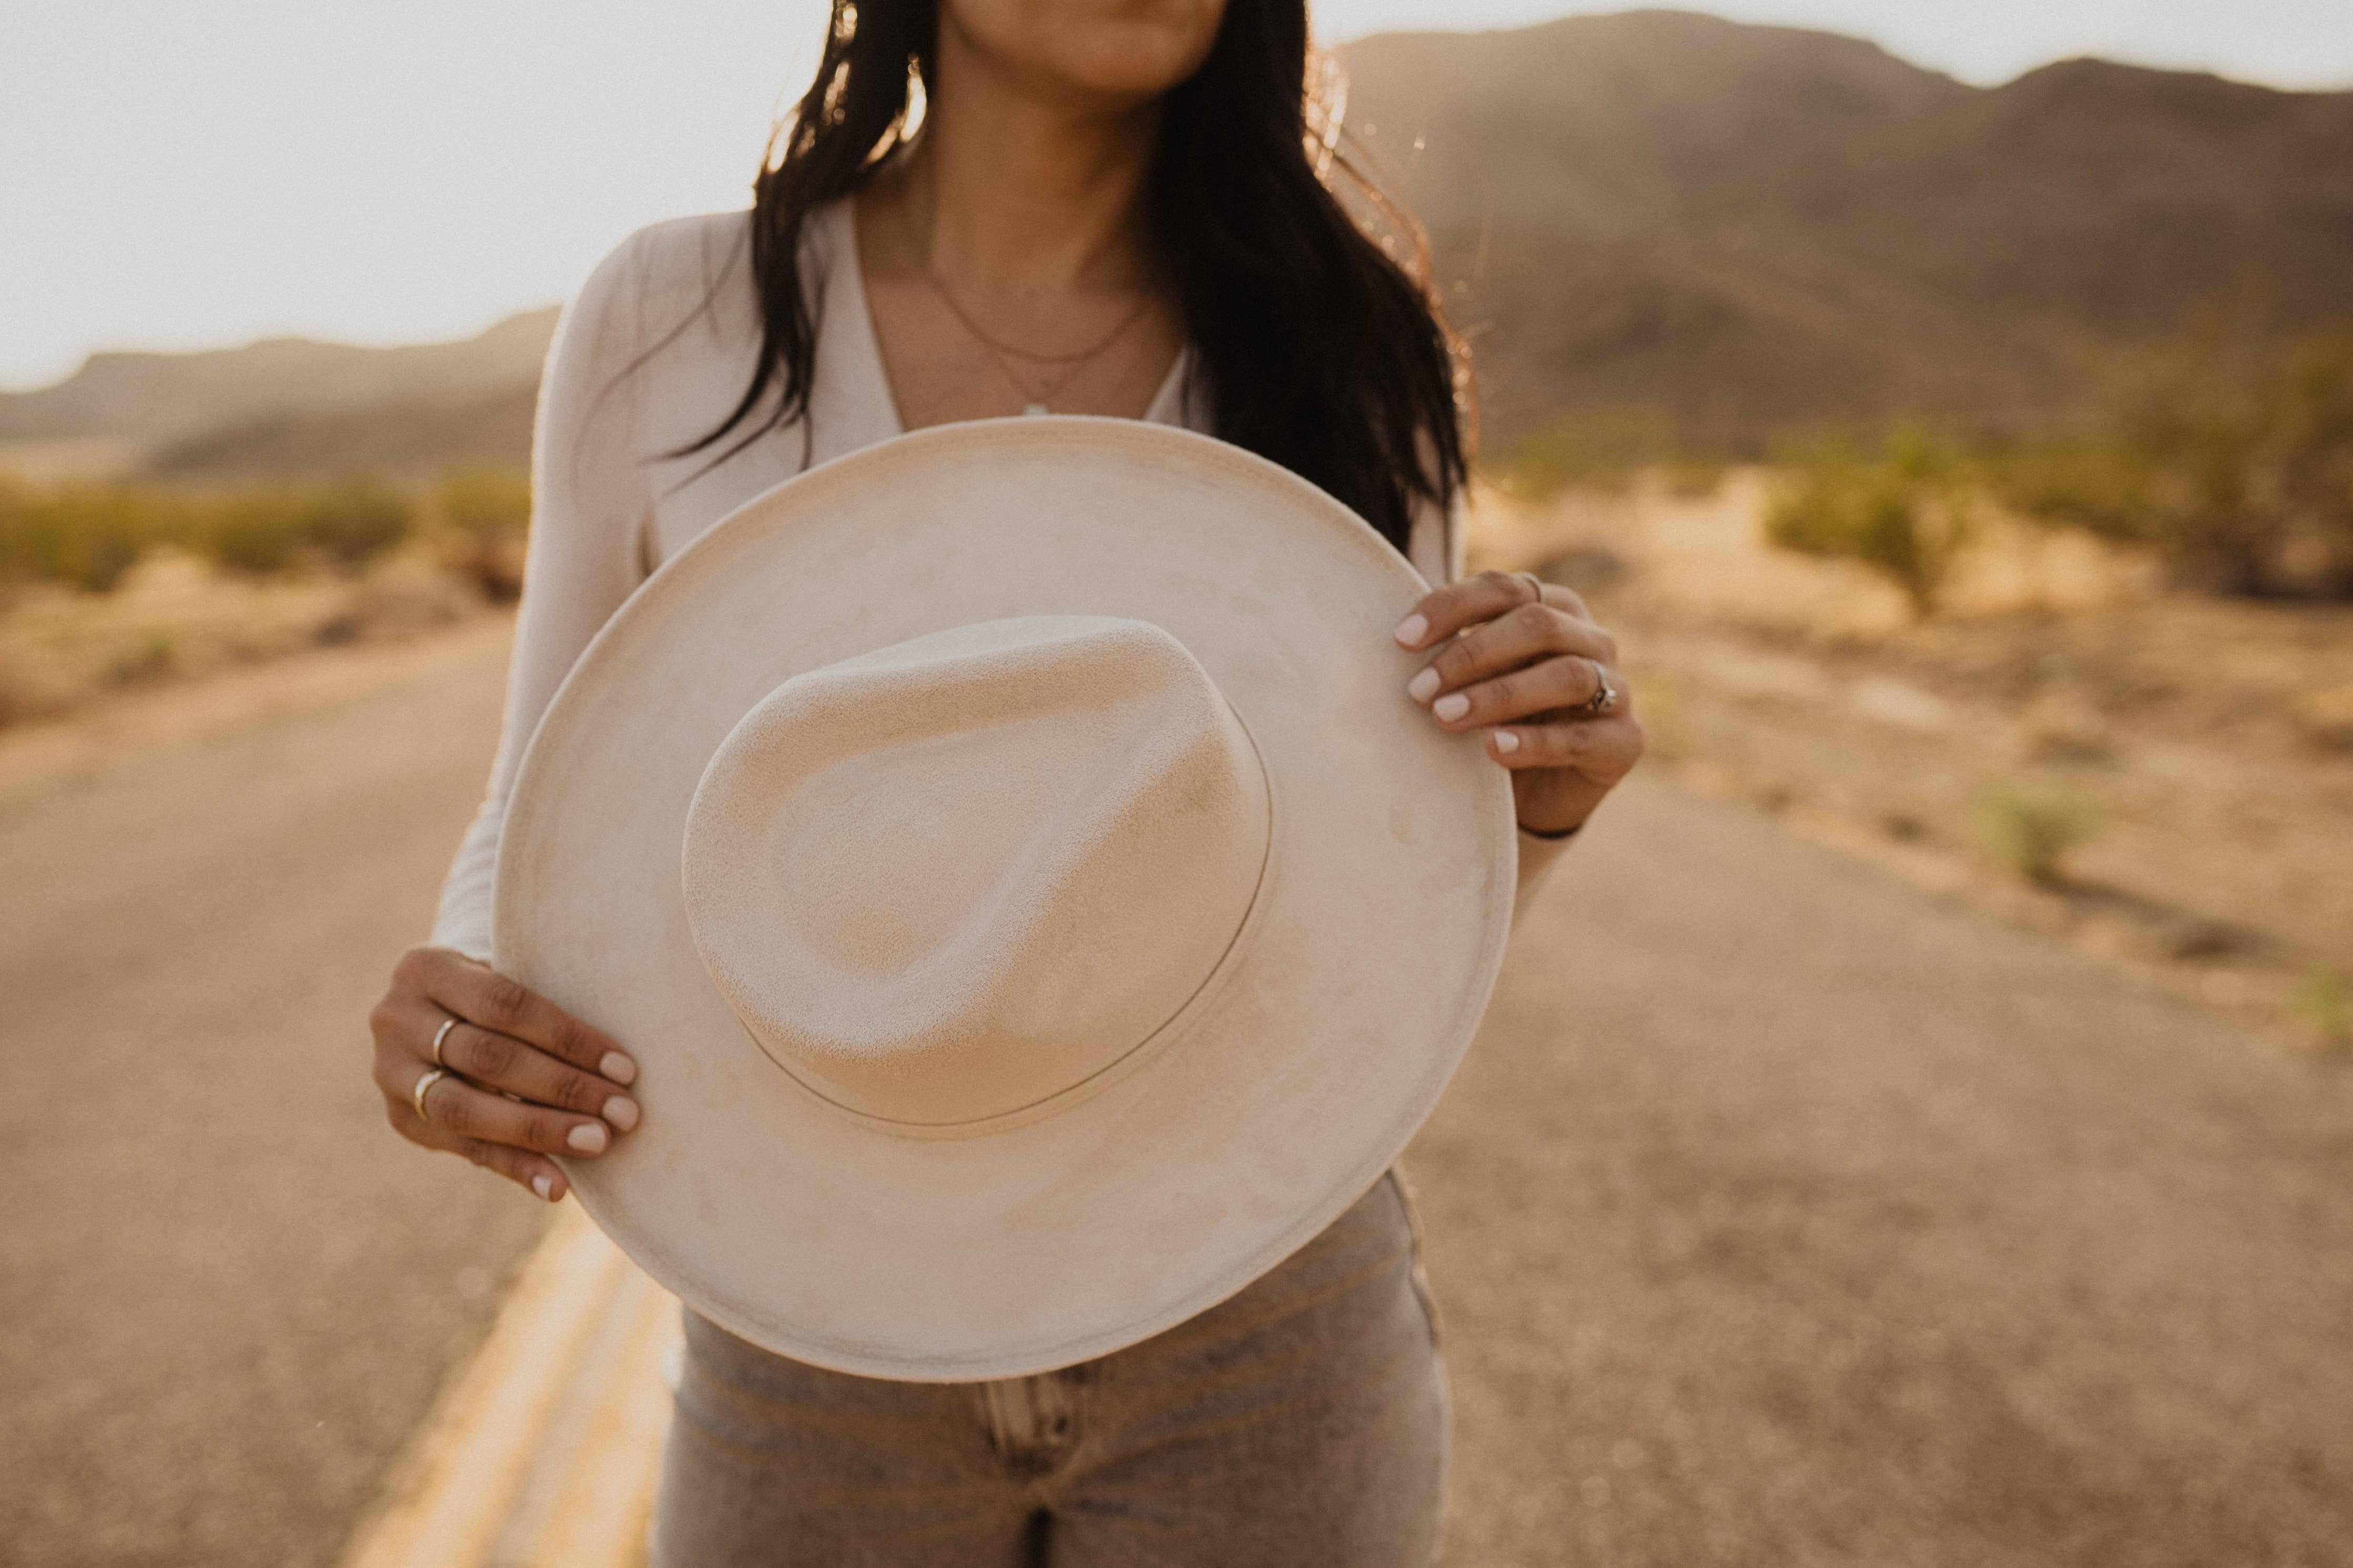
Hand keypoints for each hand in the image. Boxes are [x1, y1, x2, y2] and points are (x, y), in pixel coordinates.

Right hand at [369, 945, 640, 1202]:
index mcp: (425, 967)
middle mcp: (396, 1018)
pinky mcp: (399, 1119)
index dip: (568, 1038)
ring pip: (466, 1108)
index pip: (505, 1005)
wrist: (432, 1010)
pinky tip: (558, 1185)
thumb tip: (617, 1069)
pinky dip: (515, 1167)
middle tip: (623, 1112)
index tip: (625, 1069)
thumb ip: (538, 1012)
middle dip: (563, 1087)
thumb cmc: (493, 992)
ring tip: (596, 1142)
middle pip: (488, 1058)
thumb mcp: (504, 978)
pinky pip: (462, 1148)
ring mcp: (389, 1072)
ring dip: (540, 1130)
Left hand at [1395, 570, 1643, 835]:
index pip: (1505, 588)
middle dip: (1472, 653)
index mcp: (1553, 608)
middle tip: (1418, 689)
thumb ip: (1453, 653)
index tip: (1401, 639)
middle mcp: (1591, 639)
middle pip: (1538, 624)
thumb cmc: (1499, 719)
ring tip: (1446, 716)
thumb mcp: (1475, 680)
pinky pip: (1581, 736)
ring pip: (1565, 675)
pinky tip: (1493, 749)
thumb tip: (1400, 641)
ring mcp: (1617, 688)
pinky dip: (1534, 742)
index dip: (1452, 606)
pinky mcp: (1625, 740)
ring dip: (1499, 695)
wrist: (1541, 792)